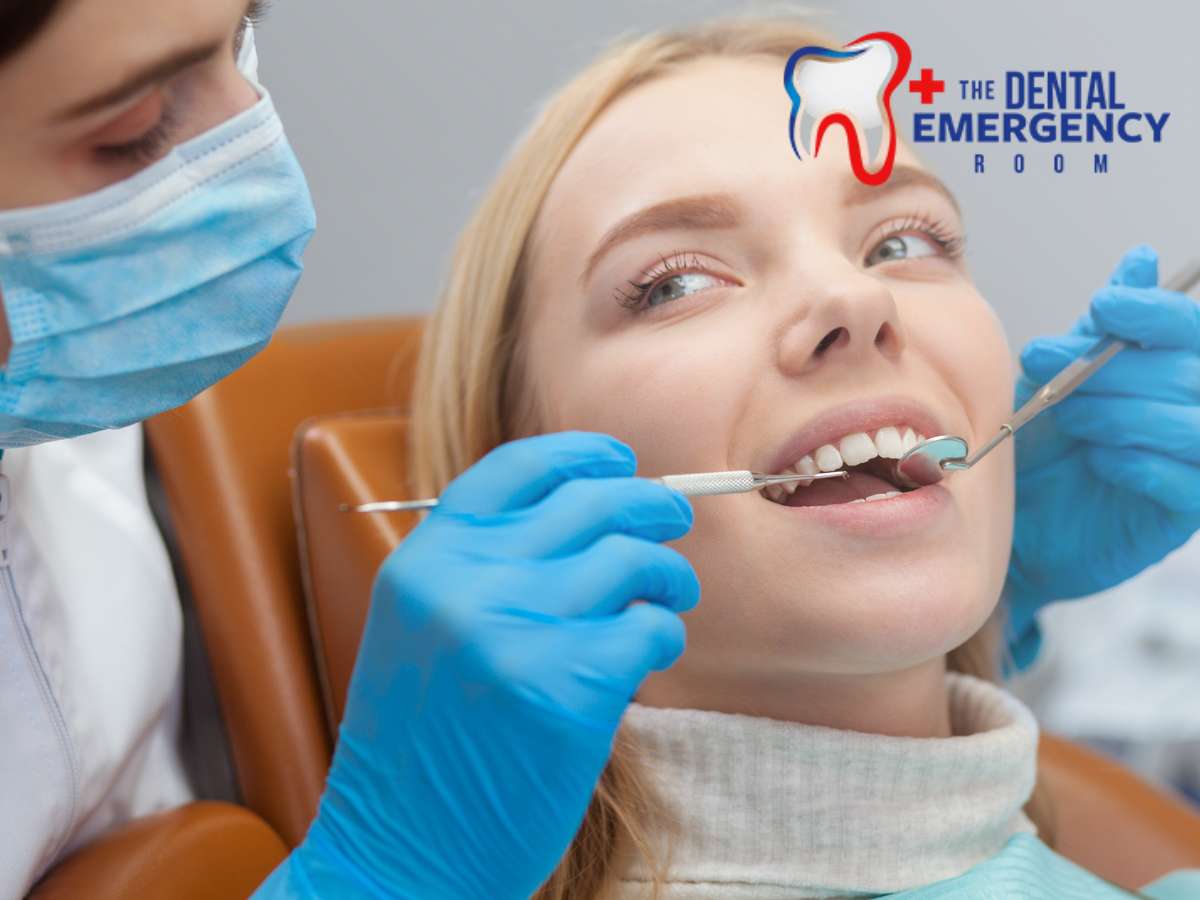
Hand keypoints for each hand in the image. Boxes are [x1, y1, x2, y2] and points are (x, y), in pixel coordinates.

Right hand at [254, 431, 698, 897]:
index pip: (517, 469)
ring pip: (633, 559)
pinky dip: (663, 631)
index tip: (617, 460)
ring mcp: (519, 633)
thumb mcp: (422, 631)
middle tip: (674, 519)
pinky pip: (650, 626)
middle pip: (591, 503)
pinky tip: (651, 650)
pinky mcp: (570, 690)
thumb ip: (482, 569)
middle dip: (650, 504)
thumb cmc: (420, 746)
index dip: (579, 454)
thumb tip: (586, 514)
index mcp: (426, 563)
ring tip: (670, 596)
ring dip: (667, 574)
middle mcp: (468, 585)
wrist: (400, 852)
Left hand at [1006, 245, 1199, 669]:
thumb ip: (1100, 329)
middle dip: (1114, 369)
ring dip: (1121, 415)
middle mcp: (1199, 408)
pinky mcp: (1187, 512)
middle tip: (1057, 376)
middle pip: (1189, 371)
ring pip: (1190, 423)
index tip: (1103, 307)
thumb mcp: (1058, 375)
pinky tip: (1099, 461)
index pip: (1189, 326)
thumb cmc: (1044, 445)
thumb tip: (1140, 261)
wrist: (1019, 524)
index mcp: (1174, 367)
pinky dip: (1136, 463)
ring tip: (1074, 421)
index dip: (1152, 312)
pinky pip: (1185, 481)